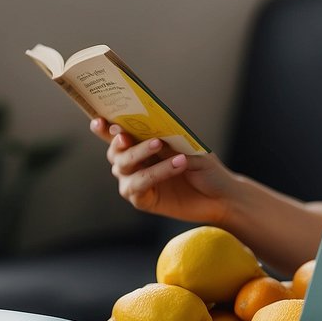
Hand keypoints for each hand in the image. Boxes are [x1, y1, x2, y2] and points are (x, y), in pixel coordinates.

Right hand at [90, 118, 235, 223]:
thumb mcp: (188, 147)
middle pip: (115, 151)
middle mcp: (134, 163)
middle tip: (125, 134)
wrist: (222, 195)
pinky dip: (156, 173)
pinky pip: (139, 185)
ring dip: (140, 153)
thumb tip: (149, 131)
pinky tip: (177, 164)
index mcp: (141, 145)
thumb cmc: (205, 167)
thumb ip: (167, 141)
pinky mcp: (143, 200)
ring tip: (160, 144)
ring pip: (123, 167)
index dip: (104, 128)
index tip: (100, 120)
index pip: (116, 134)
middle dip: (117, 141)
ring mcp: (136, 182)